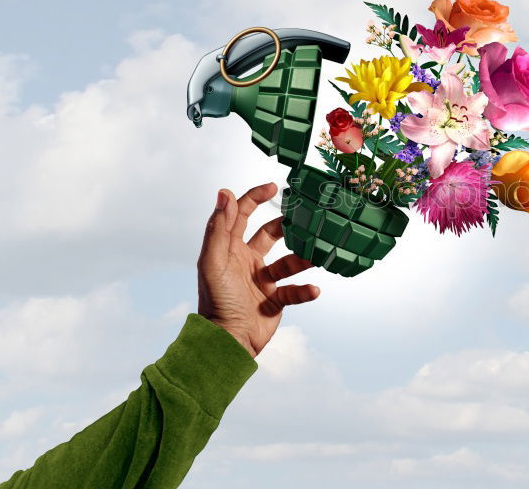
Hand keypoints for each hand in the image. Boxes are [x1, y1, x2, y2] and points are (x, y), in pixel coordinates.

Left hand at [197, 181, 319, 357]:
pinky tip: (313, 289)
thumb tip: (225, 193)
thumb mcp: (213, 262)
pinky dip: (305, 290)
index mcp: (229, 249)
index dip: (254, 197)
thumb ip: (219, 228)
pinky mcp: (275, 300)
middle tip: (305, 216)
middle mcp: (247, 261)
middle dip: (286, 225)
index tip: (273, 186)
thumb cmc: (215, 301)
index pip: (241, 214)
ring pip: (289, 262)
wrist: (226, 342)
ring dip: (303, 258)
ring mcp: (263, 280)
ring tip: (315, 256)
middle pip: (270, 234)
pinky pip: (295, 291)